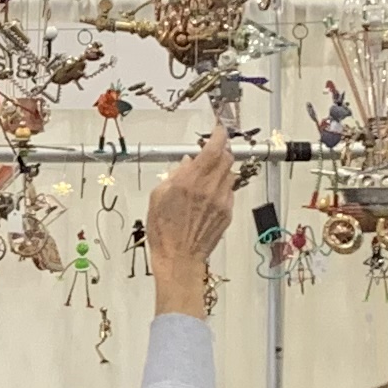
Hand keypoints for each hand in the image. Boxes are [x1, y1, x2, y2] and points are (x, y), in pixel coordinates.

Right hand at [144, 132, 237, 311]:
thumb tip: (187, 164)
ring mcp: (221, 201)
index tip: (218, 129)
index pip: (214, 148)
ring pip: (230, 174)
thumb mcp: (157, 197)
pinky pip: (229, 192)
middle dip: (221, 150)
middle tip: (211, 151)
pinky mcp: (227, 213)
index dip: (219, 134)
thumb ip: (174, 176)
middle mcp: (209, 188)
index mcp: (190, 181)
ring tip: (207, 178)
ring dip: (221, 170)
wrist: (179, 258)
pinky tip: (208, 197)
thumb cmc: (163, 231)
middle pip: (227, 158)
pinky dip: (221, 188)